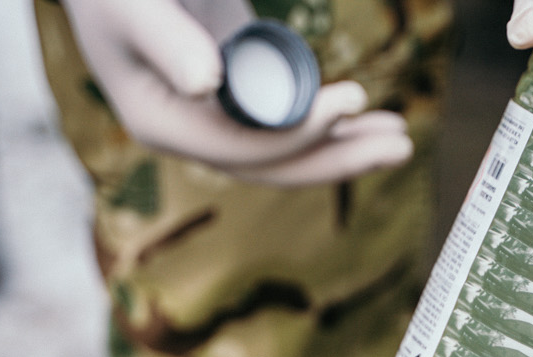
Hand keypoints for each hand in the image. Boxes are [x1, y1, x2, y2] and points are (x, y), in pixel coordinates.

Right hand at [61, 0, 412, 185]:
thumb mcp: (131, 2)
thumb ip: (166, 40)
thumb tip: (207, 84)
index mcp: (162, 123)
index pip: (243, 147)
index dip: (300, 130)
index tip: (349, 99)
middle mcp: (192, 132)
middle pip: (275, 165)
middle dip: (340, 157)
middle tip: (401, 145)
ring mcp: (216, 117)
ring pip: (288, 149)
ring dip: (345, 147)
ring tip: (399, 138)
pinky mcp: (238, 92)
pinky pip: (288, 120)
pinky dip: (330, 121)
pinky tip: (370, 119)